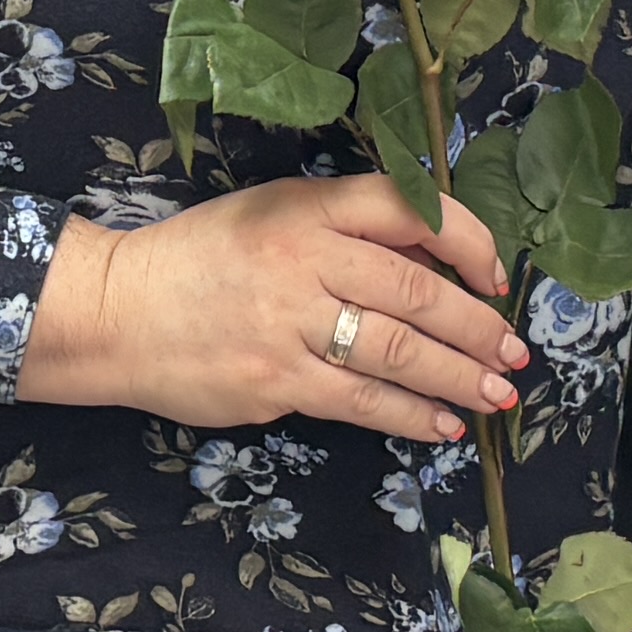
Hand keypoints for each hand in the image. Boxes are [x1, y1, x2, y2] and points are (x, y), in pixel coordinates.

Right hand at [19, 176, 529, 446]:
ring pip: (398, 352)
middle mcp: (305, 258)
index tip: (497, 277)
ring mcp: (290, 322)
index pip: (410, 209)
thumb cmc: (201, 259)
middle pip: (416, 292)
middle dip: (478, 328)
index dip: (468, 242)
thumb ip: (346, 235)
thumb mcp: (272, 216)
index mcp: (308, 206)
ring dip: (458, 378)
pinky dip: (410, 415)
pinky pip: (362, 401)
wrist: (116, 310)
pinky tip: (440, 424)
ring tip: (496, 396)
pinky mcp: (276, 379)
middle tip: (514, 354)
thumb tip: (437, 269)